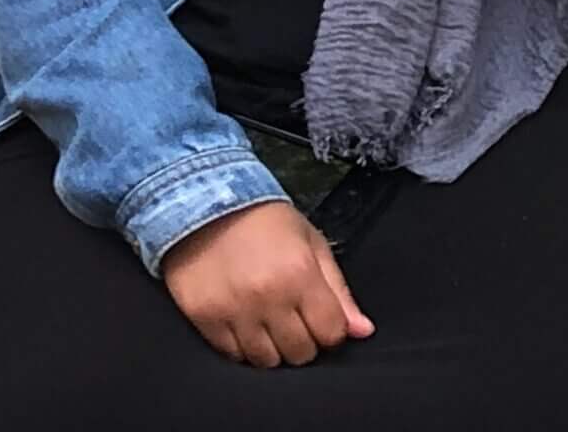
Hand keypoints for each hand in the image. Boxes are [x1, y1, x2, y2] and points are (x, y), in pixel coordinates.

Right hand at [160, 201, 374, 366]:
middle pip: (300, 353)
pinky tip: (246, 325)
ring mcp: (234, 311)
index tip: (323, 320)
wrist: (205, 206)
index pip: (330, 332)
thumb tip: (363, 331)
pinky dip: (243, 348)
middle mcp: (268, 296)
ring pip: (266, 361)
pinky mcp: (205, 319)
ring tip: (270, 324)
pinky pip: (232, 356)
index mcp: (300, 273)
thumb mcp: (312, 244)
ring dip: (274, 349)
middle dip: (305, 342)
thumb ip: (339, 291)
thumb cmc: (266, 222)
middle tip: (296, 321)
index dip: (332, 331)